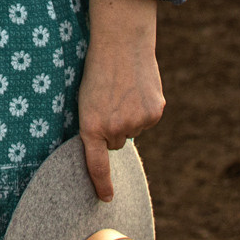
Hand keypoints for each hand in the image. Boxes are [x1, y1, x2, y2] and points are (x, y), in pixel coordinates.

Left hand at [77, 0, 164, 198]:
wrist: (121, 41)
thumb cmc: (97, 67)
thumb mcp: (86, 98)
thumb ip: (97, 123)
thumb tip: (111, 142)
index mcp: (91, 125)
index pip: (96, 164)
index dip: (101, 183)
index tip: (106, 198)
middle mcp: (114, 128)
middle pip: (115, 143)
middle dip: (113, 127)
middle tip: (109, 101)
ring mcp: (137, 122)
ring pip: (132, 130)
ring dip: (129, 115)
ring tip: (123, 89)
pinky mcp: (154, 113)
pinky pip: (147, 120)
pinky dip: (143, 108)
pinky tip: (137, 88)